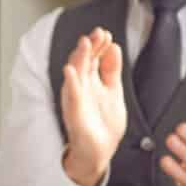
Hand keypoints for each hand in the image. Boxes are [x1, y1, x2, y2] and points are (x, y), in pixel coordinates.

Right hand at [58, 27, 127, 185]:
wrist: (99, 152)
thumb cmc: (103, 125)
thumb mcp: (113, 91)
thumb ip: (112, 70)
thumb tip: (114, 47)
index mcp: (91, 82)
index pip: (94, 58)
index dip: (99, 46)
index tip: (107, 34)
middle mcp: (81, 88)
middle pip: (84, 62)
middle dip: (90, 47)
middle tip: (98, 33)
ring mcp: (76, 100)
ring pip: (75, 74)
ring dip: (79, 58)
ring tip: (84, 44)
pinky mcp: (73, 113)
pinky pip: (70, 96)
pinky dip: (70, 83)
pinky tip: (71, 71)